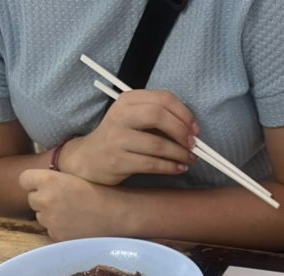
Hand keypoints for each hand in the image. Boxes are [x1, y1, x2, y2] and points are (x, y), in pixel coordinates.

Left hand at [19, 169, 126, 240]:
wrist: (118, 215)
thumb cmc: (102, 191)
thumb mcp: (75, 176)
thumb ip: (53, 179)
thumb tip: (40, 184)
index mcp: (49, 180)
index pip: (24, 179)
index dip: (33, 182)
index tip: (44, 185)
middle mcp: (44, 200)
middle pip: (32, 199)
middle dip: (43, 200)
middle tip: (64, 200)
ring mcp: (49, 220)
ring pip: (41, 217)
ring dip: (51, 216)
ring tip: (73, 214)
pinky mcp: (57, 236)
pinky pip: (51, 231)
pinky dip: (60, 229)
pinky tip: (76, 225)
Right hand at [59, 89, 197, 185]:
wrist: (88, 160)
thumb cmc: (118, 139)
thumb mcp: (133, 119)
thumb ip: (156, 118)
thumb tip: (190, 129)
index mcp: (128, 100)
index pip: (162, 99)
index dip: (184, 114)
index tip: (195, 128)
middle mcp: (121, 116)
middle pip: (159, 116)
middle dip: (182, 131)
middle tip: (194, 145)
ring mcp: (118, 139)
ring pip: (157, 144)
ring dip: (179, 153)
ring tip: (190, 159)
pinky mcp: (118, 161)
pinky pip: (151, 164)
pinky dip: (170, 167)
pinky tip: (178, 168)